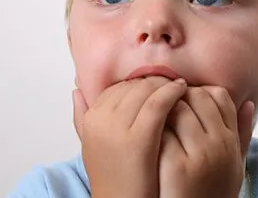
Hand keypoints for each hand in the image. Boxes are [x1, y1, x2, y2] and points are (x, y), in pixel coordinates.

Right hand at [73, 76, 187, 197]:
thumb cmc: (112, 177)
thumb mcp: (91, 143)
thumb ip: (82, 115)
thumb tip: (76, 90)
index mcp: (91, 118)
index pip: (118, 87)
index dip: (138, 83)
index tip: (154, 84)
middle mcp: (101, 119)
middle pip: (132, 86)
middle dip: (153, 80)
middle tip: (170, 80)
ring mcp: (117, 128)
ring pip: (146, 89)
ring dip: (165, 84)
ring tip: (179, 85)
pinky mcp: (138, 138)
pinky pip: (158, 103)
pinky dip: (172, 92)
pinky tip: (182, 90)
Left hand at [159, 86, 253, 197]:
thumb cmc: (212, 191)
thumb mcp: (234, 164)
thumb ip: (242, 133)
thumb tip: (246, 102)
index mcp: (232, 140)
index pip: (218, 95)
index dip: (197, 92)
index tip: (184, 100)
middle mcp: (220, 145)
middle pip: (195, 97)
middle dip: (177, 97)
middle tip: (165, 107)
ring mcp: (199, 156)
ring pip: (176, 110)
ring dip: (163, 110)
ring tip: (155, 120)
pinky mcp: (176, 166)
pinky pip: (161, 130)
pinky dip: (152, 128)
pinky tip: (146, 136)